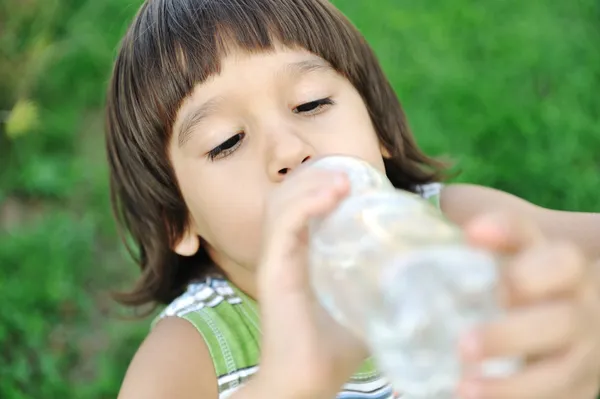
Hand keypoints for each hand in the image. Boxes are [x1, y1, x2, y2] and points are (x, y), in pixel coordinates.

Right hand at [255, 167, 367, 398]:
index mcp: (300, 254)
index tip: (359, 177)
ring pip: (282, 203)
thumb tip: (425, 269)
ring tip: (344, 181)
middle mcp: (283, 251)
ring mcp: (276, 259)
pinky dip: (305, 204)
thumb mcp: (367, 304)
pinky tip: (332, 196)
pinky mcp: (272, 271)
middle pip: (289, 194)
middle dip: (317, 176)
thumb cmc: (335, 349)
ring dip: (312, 184)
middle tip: (351, 174)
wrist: (308, 383)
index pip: (300, 203)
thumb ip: (385, 284)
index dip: (323, 182)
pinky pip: (283, 225)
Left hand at [458, 213, 599, 398]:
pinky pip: (558, 398)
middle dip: (513, 334)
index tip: (472, 234)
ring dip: (513, 385)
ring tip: (463, 386)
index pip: (538, 239)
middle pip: (562, 317)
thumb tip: (402, 219)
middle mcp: (578, 302)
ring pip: (561, 369)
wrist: (550, 305)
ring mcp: (582, 347)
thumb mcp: (488, 244)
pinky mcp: (577, 383)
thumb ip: (455, 227)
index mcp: (554, 260)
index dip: (510, 233)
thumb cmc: (507, 270)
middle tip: (463, 345)